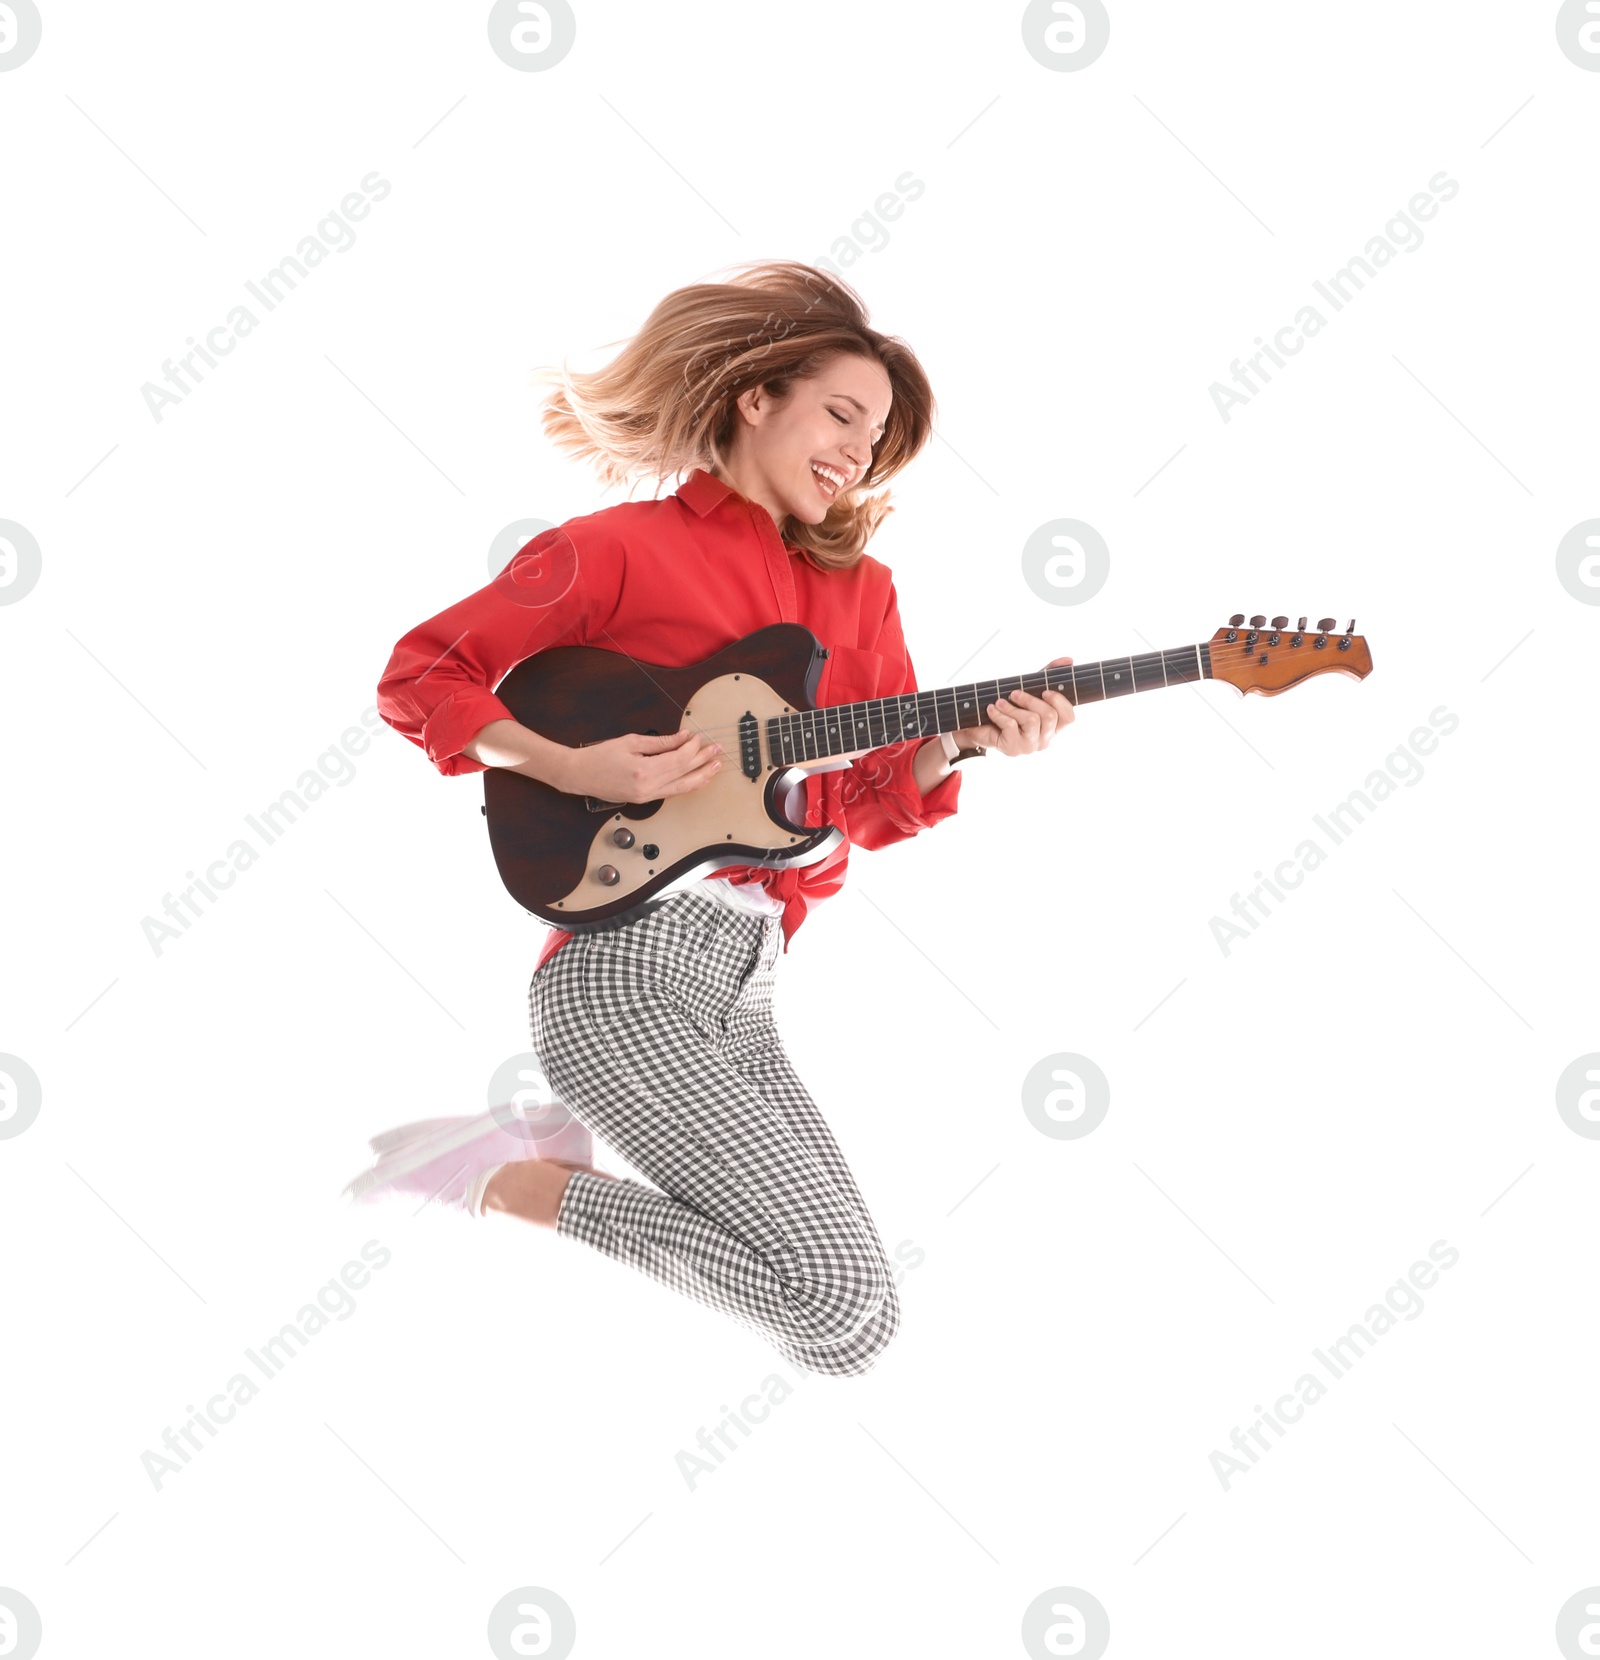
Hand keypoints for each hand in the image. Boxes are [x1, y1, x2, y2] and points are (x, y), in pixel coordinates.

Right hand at [556, 727, 723, 800]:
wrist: (579, 775)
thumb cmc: (600, 756)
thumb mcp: (631, 742)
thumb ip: (660, 742)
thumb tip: (682, 737)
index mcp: (644, 771)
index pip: (679, 759)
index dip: (693, 747)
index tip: (699, 737)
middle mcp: (648, 788)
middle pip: (685, 774)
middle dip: (703, 761)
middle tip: (717, 751)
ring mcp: (646, 797)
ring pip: (682, 788)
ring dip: (701, 776)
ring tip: (715, 767)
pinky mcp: (644, 800)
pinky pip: (671, 792)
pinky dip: (686, 785)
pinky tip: (696, 779)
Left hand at [948, 656, 1074, 756]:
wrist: (979, 727)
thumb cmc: (1008, 709)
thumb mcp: (1029, 689)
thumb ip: (1048, 675)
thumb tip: (1068, 660)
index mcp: (1053, 727)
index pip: (1069, 717)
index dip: (1059, 701)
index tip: (1044, 691)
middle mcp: (1045, 739)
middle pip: (1050, 716)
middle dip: (1030, 699)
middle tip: (1014, 693)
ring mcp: (1030, 746)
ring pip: (1031, 720)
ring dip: (1012, 707)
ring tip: (999, 702)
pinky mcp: (1013, 749)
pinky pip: (1011, 726)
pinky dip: (998, 714)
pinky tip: (991, 710)